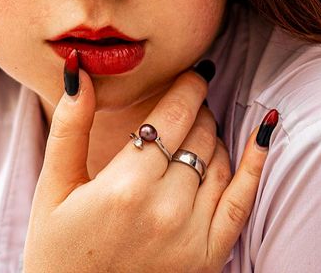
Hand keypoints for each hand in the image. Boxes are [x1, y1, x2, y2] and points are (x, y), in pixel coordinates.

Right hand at [23, 61, 271, 271]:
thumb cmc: (57, 250)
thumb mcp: (54, 187)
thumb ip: (70, 127)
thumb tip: (79, 68)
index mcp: (124, 185)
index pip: (174, 115)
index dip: (188, 86)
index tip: (194, 73)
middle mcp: (164, 208)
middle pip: (198, 134)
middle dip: (197, 110)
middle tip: (188, 103)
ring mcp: (191, 234)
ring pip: (220, 160)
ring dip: (215, 135)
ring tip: (200, 127)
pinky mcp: (208, 257)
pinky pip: (243, 200)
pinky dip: (256, 163)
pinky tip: (265, 132)